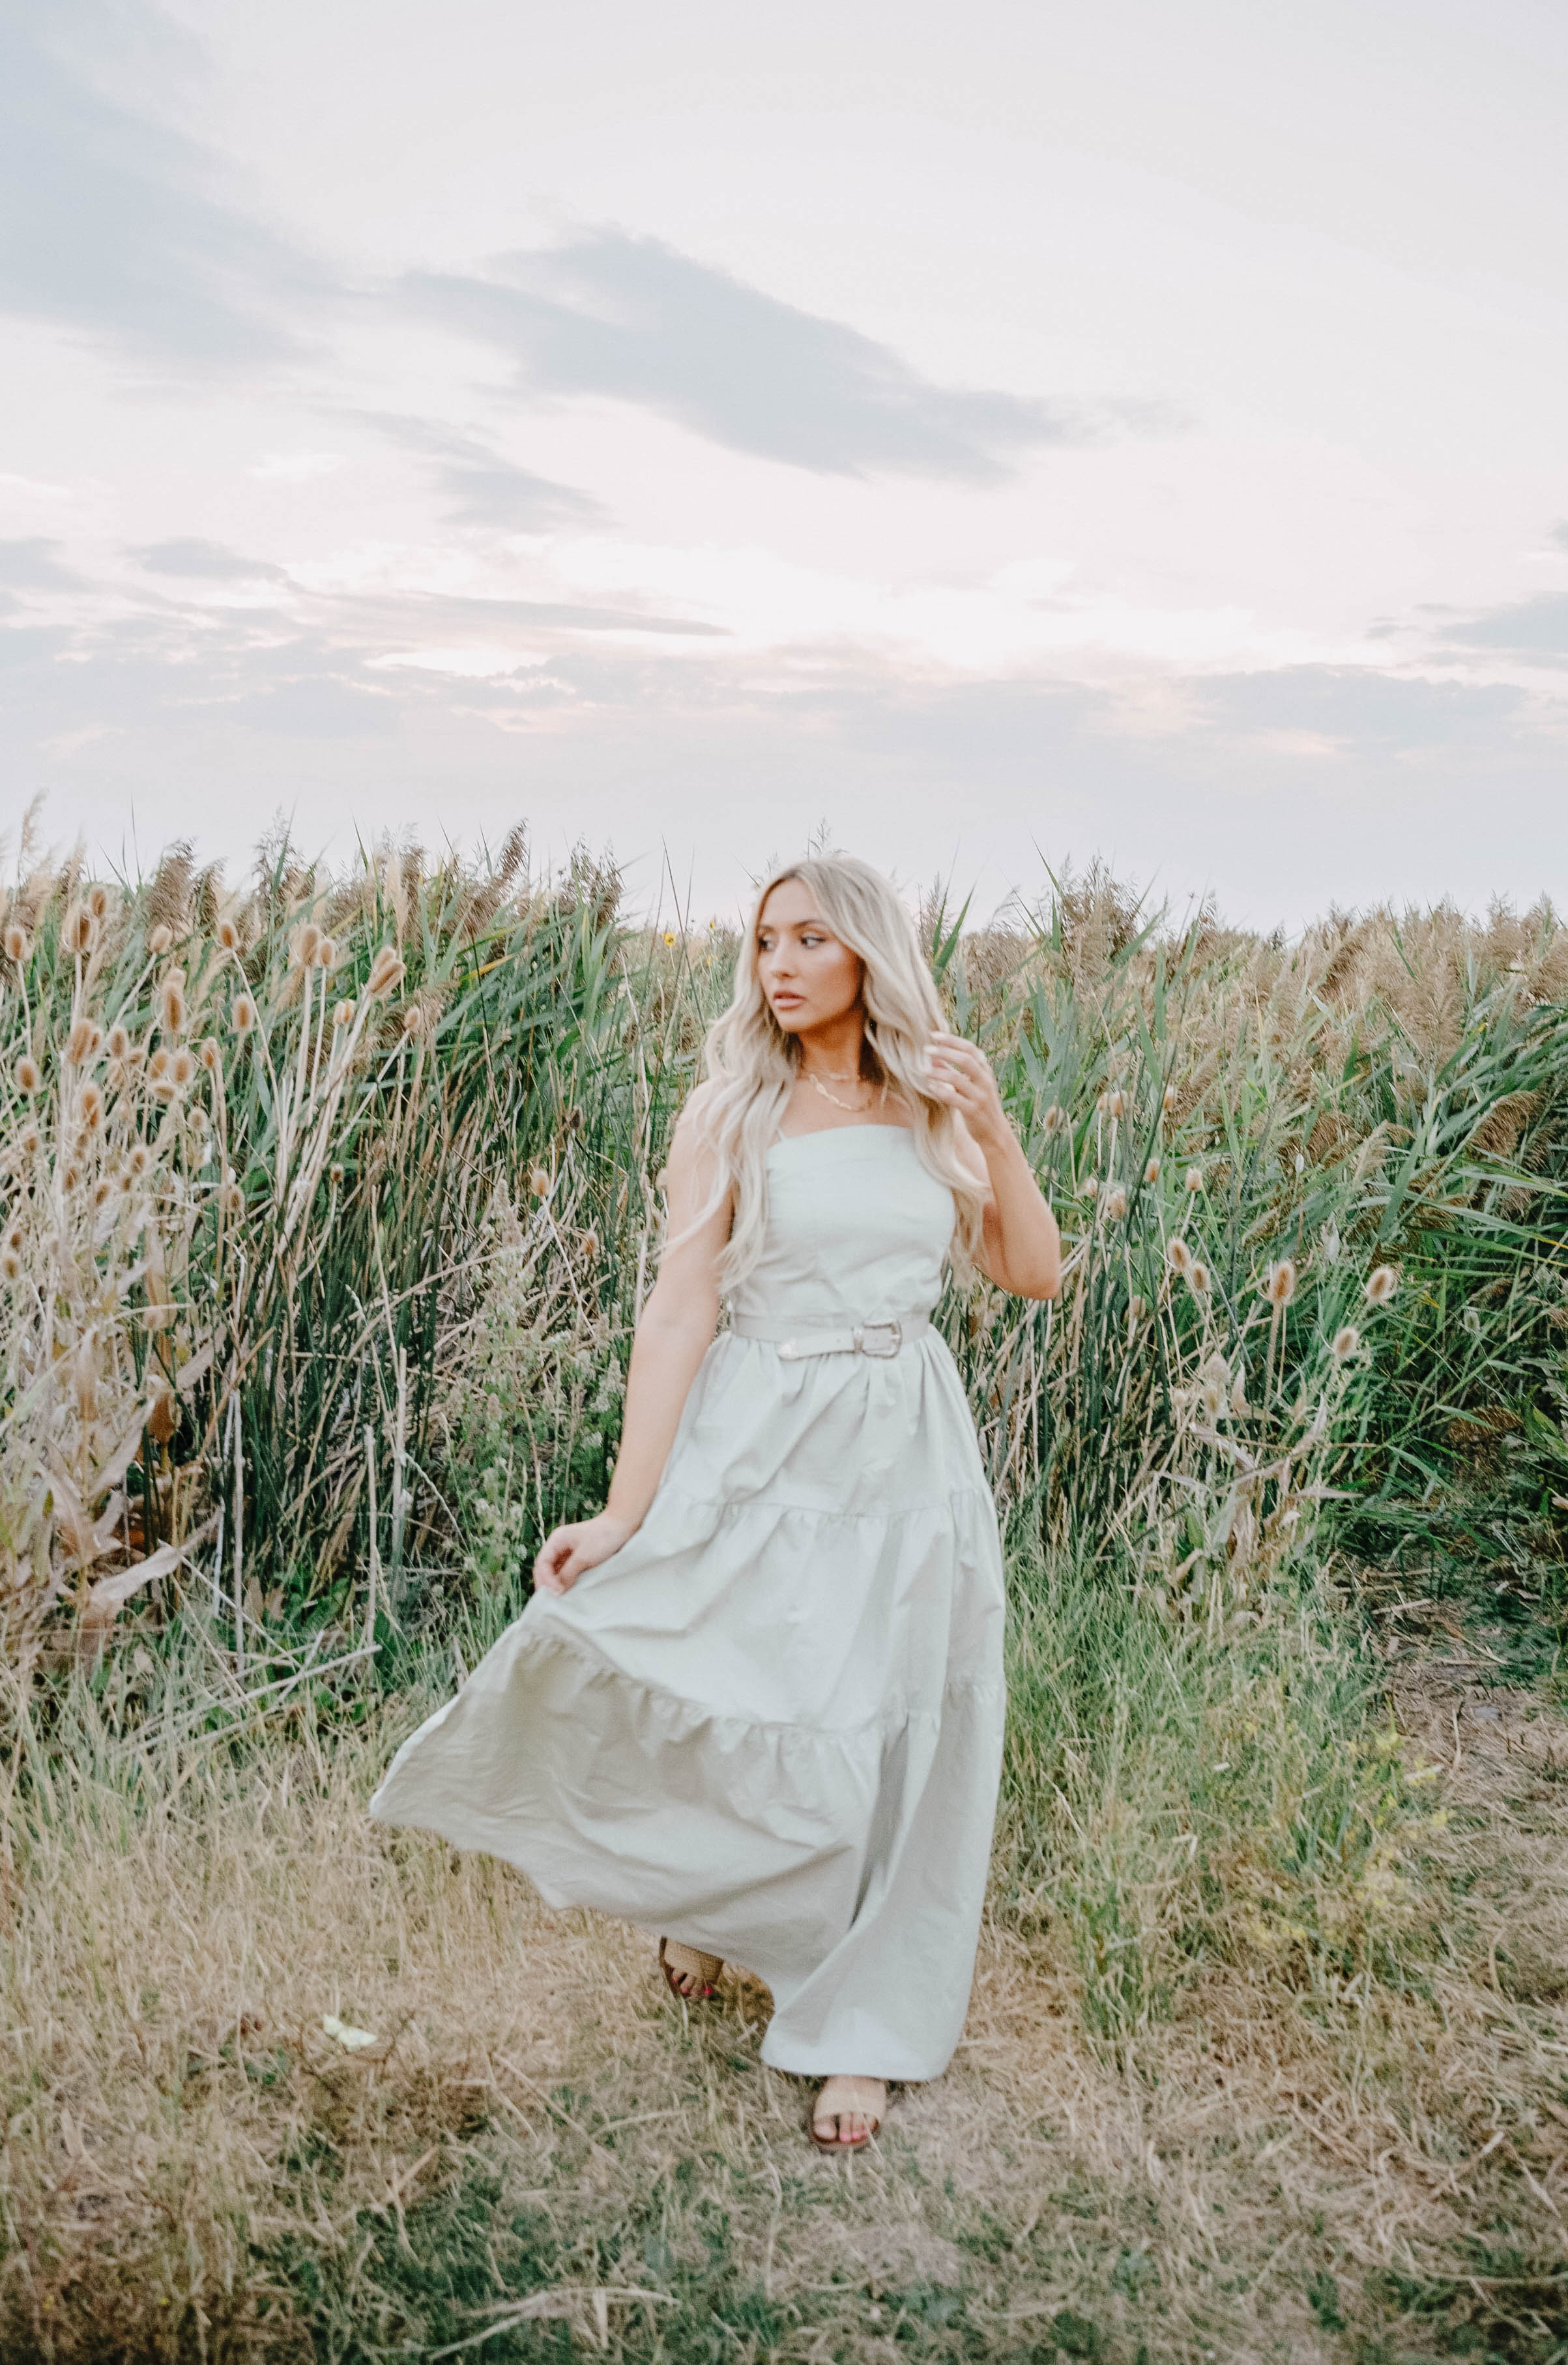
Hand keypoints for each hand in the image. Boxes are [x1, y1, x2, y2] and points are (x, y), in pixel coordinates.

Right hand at [533, 1511, 633, 1594]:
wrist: (622, 1527)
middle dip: (547, 1583)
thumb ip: (568, 1573)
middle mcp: (559, 1546)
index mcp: (557, 1540)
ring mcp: (567, 1553)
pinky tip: (567, 1592)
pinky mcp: (577, 1559)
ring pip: (554, 1572)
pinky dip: (564, 1582)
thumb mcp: (584, 1557)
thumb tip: (556, 1591)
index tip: (556, 1593)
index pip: (542, 1562)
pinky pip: (565, 1573)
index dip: (546, 1579)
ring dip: (555, 1584)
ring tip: (559, 1599)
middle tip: (553, 1600)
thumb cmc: (603, 1537)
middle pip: (545, 1568)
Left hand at [921, 1032, 1009, 1154]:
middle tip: (926, 1049)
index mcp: (985, 1071)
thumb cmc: (980, 1105)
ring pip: (959, 1079)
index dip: (952, 1040)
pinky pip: (955, 1099)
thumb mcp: (971, 1085)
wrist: (995, 1132)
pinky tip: (929, 1087)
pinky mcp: (973, 1111)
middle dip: (945, 1052)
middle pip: (966, 1060)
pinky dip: (941, 1091)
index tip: (934, 1035)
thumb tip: (934, 1057)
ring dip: (939, 1073)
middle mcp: (985, 1081)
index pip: (970, 1049)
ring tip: (923, 1070)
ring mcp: (980, 1096)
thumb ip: (954, 1071)